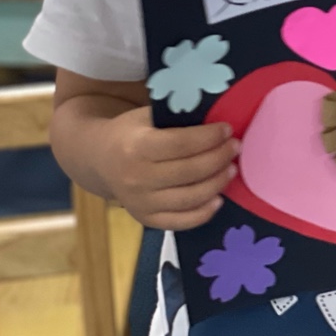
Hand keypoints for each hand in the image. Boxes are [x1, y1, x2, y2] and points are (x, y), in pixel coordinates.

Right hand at [97, 106, 238, 230]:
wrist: (99, 159)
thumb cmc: (131, 132)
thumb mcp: (147, 115)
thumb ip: (177, 116)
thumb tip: (218, 114)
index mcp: (136, 147)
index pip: (182, 144)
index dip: (209, 137)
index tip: (227, 129)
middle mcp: (136, 178)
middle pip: (190, 171)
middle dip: (219, 158)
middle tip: (236, 147)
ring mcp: (139, 202)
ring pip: (189, 198)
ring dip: (217, 183)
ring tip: (232, 169)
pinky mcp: (144, 219)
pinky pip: (180, 222)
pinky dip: (203, 213)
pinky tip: (219, 199)